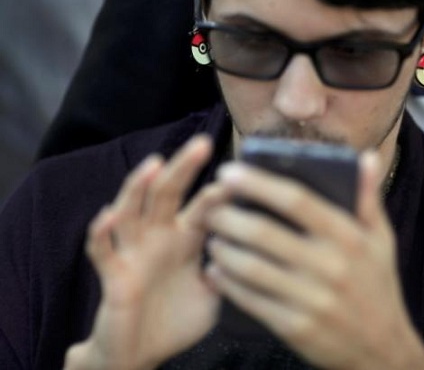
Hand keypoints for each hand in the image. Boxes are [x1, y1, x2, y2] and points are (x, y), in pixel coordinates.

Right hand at [64, 136, 223, 369]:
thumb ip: (229, 269)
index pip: (203, 206)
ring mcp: (134, 253)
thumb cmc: (177, 319)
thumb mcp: (213, 293)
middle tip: (202, 143)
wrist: (142, 354)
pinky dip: (101, 233)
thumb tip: (253, 246)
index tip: (243, 176)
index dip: (220, 191)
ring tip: (155, 165)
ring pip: (132, 211)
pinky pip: (103, 250)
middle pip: (167, 194)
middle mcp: (159, 238)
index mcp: (185, 239)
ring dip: (139, 187)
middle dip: (183, 168)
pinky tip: (107, 215)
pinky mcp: (113, 275)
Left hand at [206, 151, 423, 369]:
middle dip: (228, 216)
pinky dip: (227, 283)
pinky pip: (251, 300)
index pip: (296, 200)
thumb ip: (369, 198)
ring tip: (211, 237)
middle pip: (264, 232)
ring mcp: (312, 299)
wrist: (382, 349)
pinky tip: (216, 271)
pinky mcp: (296, 327)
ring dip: (223, 249)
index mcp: (349, 237)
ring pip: (251, 267)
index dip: (258, 183)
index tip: (228, 172)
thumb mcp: (382, 240)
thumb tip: (364, 157)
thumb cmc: (377, 286)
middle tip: (211, 208)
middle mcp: (330, 266)